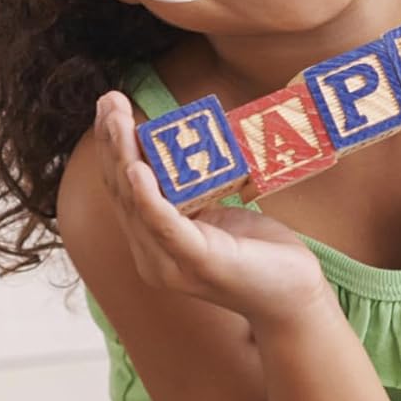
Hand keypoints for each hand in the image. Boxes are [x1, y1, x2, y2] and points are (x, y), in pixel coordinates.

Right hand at [94, 90, 327, 329]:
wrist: (293, 300)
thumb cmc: (257, 254)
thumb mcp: (215, 213)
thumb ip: (190, 191)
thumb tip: (180, 144)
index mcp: (152, 241)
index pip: (121, 188)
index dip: (110, 146)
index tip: (107, 106)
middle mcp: (151, 255)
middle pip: (121, 191)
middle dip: (111, 142)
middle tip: (108, 100)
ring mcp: (171, 264)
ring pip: (136, 203)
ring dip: (123, 157)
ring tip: (118, 122)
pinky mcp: (198, 264)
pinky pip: (165, 226)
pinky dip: (148, 197)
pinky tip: (138, 170)